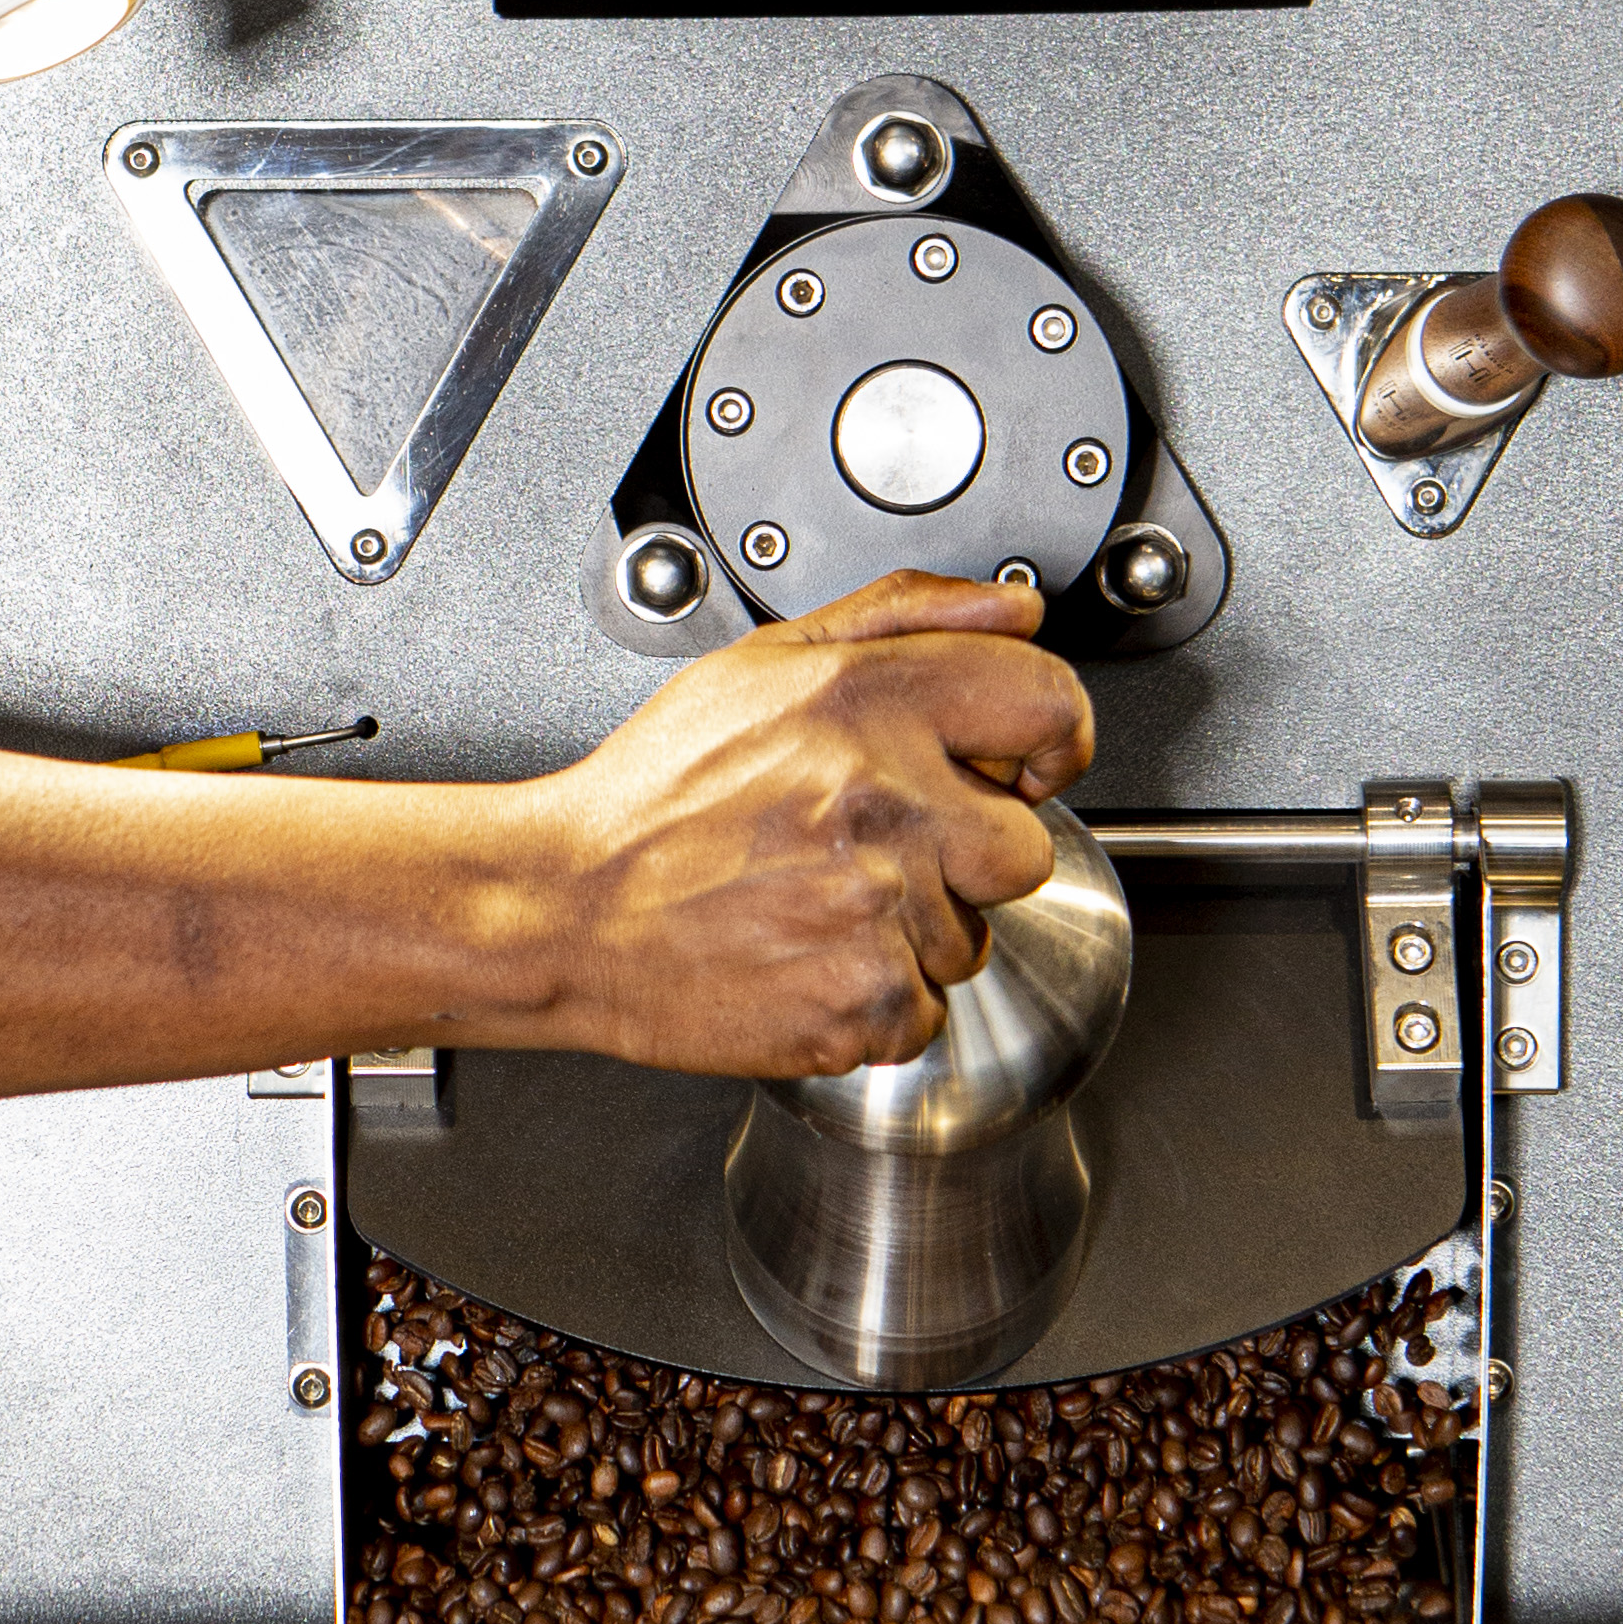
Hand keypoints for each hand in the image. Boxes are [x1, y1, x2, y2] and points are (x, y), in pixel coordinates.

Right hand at [513, 570, 1093, 1080]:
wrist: (569, 908)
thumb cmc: (657, 793)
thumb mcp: (766, 662)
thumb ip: (904, 617)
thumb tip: (1012, 613)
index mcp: (869, 703)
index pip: (1051, 705)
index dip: (1053, 741)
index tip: (1026, 766)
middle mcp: (886, 802)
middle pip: (1026, 847)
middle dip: (967, 855)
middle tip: (877, 848)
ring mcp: (880, 910)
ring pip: (971, 938)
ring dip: (915, 929)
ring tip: (818, 898)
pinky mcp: (865, 1001)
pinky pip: (927, 1010)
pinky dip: (878, 996)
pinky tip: (809, 952)